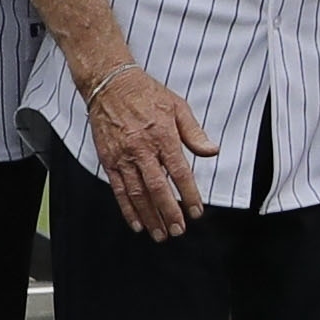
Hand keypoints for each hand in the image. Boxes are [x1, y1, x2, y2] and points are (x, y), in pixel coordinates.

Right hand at [84, 59, 216, 241]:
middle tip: (178, 231)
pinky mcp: (108, 159)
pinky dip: (127, 208)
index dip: (189, 194)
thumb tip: (212, 151)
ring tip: (160, 234)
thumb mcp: (178, 107)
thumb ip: (195, 133)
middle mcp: (142, 149)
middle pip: (157, 188)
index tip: (197, 211)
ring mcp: (123, 156)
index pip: (180, 172)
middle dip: (169, 212)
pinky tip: (136, 222)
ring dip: (149, 216)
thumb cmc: (147, 94)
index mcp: (163, 136)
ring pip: (137, 193)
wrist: (109, 85)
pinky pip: (118, 189)